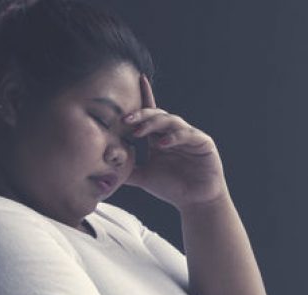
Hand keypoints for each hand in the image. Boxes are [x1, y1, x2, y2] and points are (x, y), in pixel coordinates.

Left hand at [122, 74, 228, 209]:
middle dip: (141, 115)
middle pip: (158, 115)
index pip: (151, 114)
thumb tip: (104, 168)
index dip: (145, 96)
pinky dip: (175, 137)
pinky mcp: (203, 143)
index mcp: (160, 138)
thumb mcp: (144, 177)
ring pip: (171, 121)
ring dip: (154, 124)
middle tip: (125, 119)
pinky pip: (188, 135)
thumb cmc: (173, 188)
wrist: (195, 202)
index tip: (137, 79)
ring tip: (139, 132)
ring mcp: (190, 136)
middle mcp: (174, 133)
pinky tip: (162, 144)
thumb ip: (128, 170)